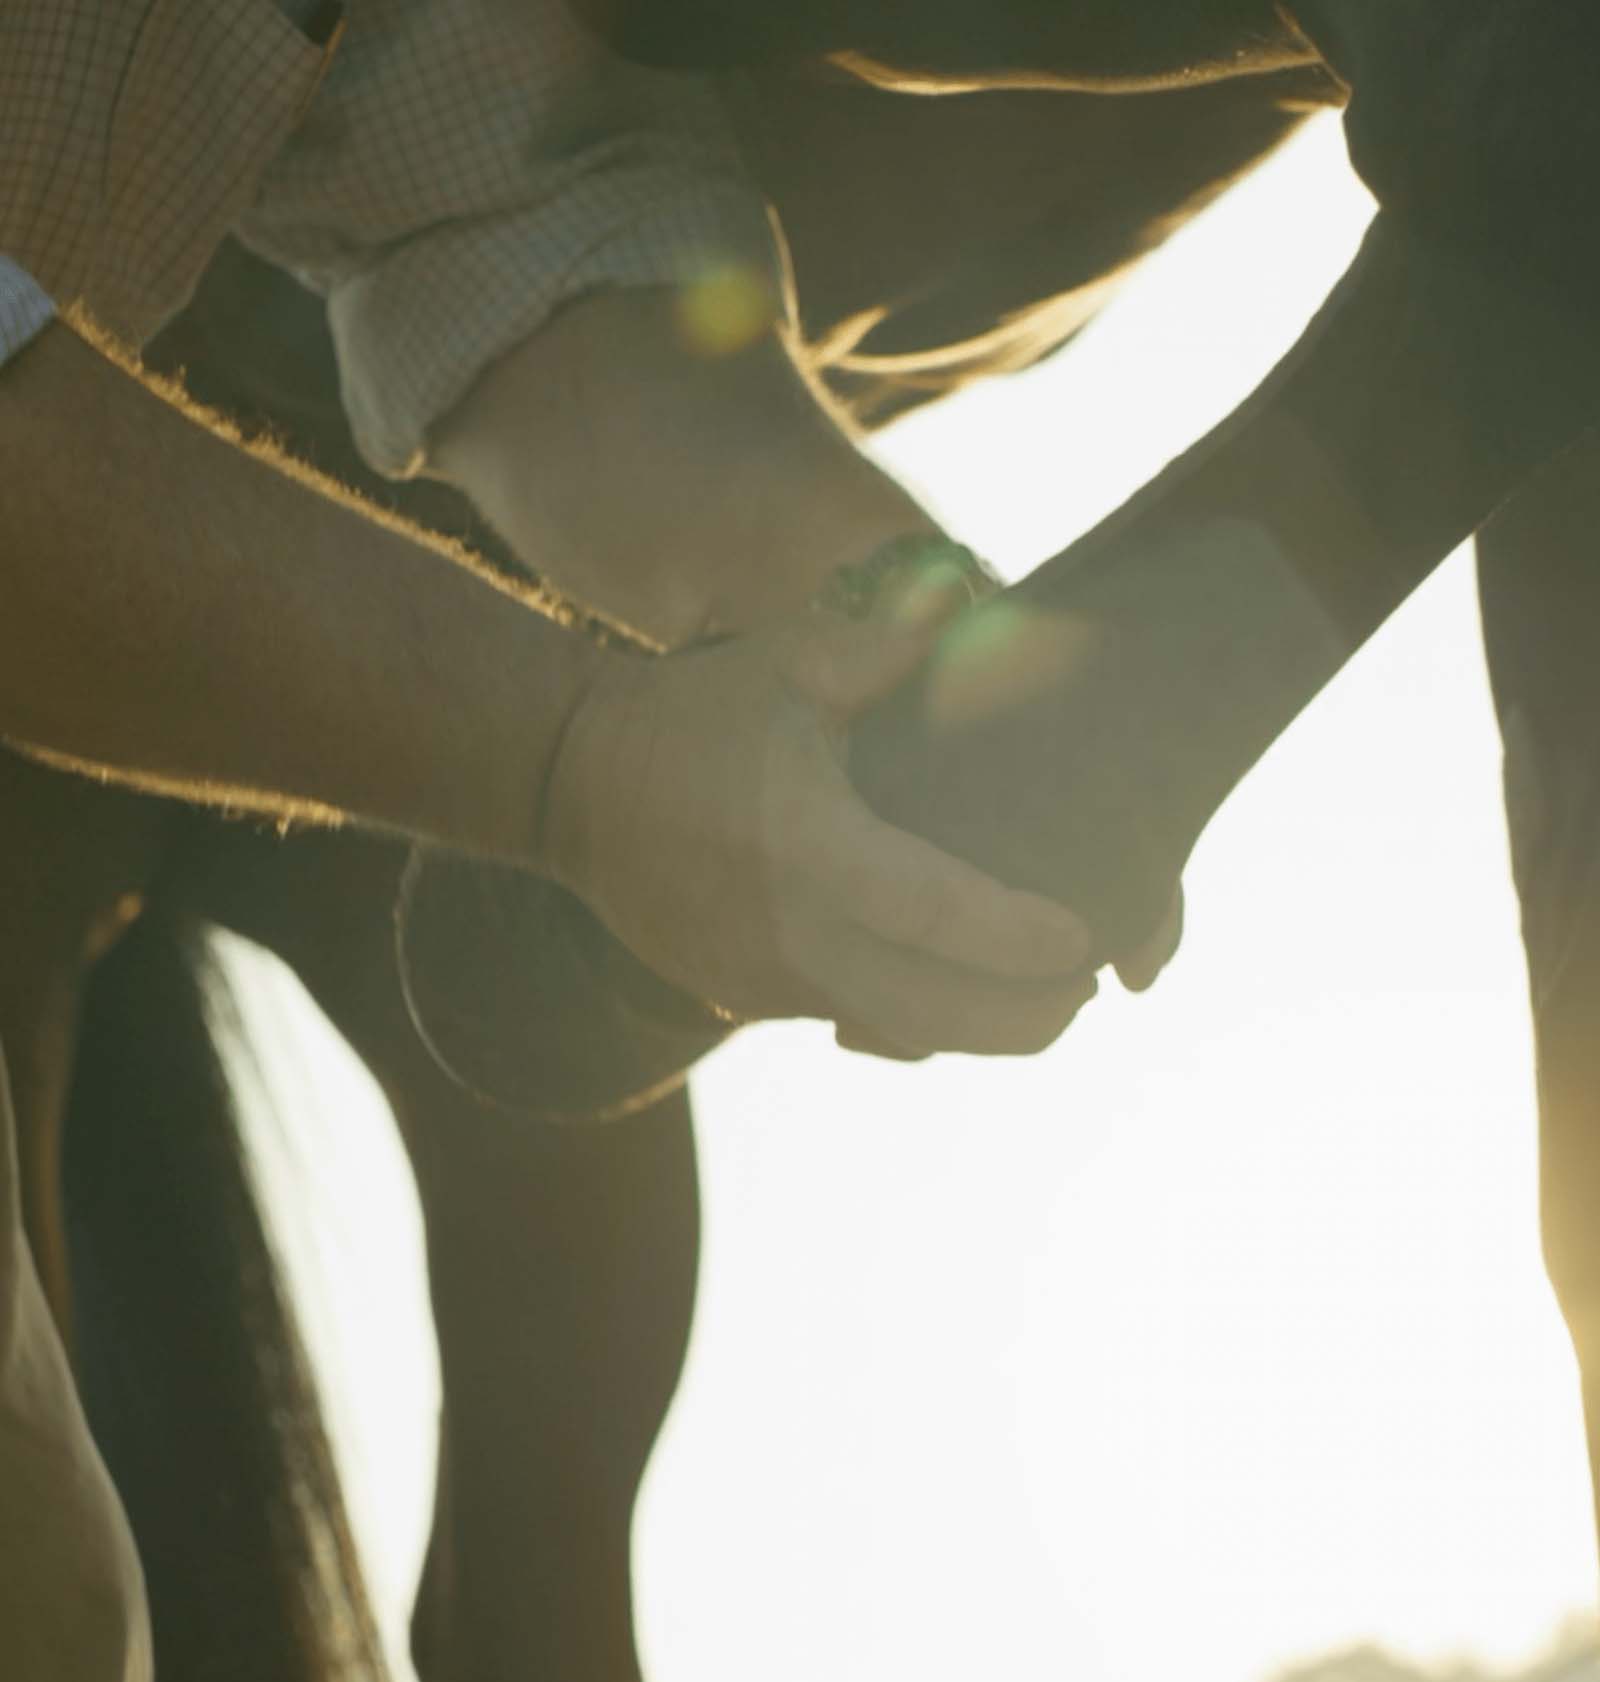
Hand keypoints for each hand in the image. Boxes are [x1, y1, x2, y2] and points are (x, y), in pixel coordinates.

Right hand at [539, 592, 1098, 1058]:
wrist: (572, 787)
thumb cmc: (693, 714)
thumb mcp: (787, 663)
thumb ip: (888, 642)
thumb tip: (969, 592)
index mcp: (812, 850)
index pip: (941, 916)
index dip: (1022, 938)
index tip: (1089, 938)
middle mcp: (793, 936)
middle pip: (941, 1013)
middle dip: (1030, 1015)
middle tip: (1091, 985)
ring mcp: (767, 982)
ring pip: (903, 1034)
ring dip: (982, 1030)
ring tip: (1046, 998)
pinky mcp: (747, 1002)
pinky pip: (857, 1025)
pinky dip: (920, 1020)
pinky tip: (961, 992)